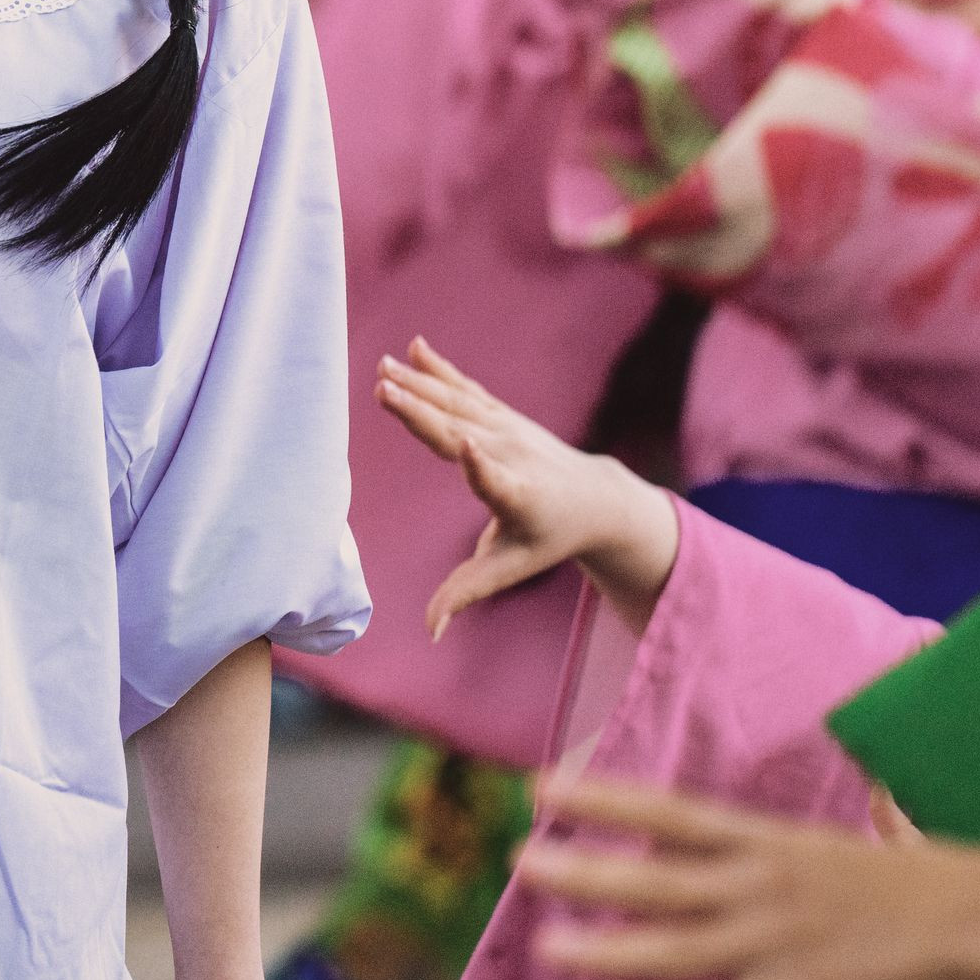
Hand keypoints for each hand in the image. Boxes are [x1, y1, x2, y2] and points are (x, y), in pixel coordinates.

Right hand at [376, 338, 679, 636]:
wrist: (595, 497)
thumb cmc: (545, 539)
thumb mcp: (509, 568)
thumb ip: (465, 593)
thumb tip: (429, 631)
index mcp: (516, 498)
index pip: (497, 482)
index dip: (481, 467)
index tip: (466, 447)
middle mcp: (512, 456)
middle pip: (461, 431)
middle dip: (424, 411)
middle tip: (383, 388)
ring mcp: (508, 429)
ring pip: (458, 403)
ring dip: (419, 384)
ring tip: (384, 368)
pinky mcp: (501, 414)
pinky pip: (465, 388)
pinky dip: (439, 369)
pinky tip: (415, 348)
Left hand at [520, 776, 979, 979]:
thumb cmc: (939, 885)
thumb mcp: (864, 841)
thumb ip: (825, 834)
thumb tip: (847, 800)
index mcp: (775, 841)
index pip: (670, 812)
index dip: (604, 799)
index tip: (545, 785)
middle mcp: (762, 885)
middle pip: (654, 876)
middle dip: (583, 869)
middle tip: (520, 859)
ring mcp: (777, 942)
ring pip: (671, 945)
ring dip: (603, 947)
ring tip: (543, 946)